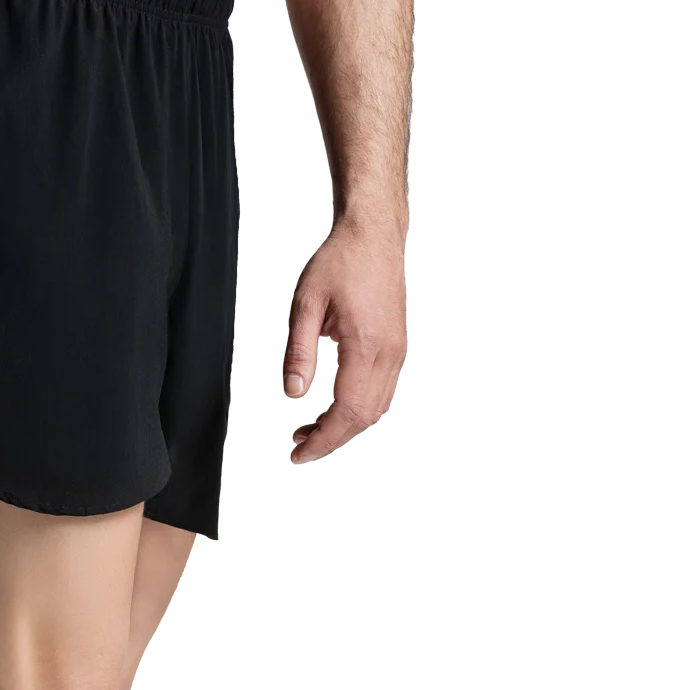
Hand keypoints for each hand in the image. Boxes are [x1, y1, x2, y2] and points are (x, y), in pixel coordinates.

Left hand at [280, 216, 407, 464]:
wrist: (373, 237)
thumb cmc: (341, 262)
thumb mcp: (305, 304)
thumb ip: (298, 352)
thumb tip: (292, 392)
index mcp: (366, 344)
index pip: (347, 410)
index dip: (323, 438)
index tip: (300, 452)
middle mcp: (388, 352)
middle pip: (364, 417)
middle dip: (331, 439)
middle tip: (299, 446)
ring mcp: (396, 351)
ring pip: (375, 408)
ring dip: (344, 426)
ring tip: (310, 429)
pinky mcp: (396, 347)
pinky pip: (381, 392)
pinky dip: (358, 409)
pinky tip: (334, 409)